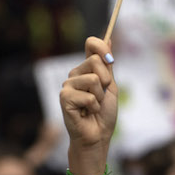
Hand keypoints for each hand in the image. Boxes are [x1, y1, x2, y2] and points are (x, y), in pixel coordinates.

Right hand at [60, 37, 117, 152]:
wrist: (98, 136)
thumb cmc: (104, 114)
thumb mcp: (110, 86)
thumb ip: (108, 65)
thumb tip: (109, 38)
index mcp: (86, 69)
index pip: (91, 44)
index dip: (101, 46)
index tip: (111, 58)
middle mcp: (75, 74)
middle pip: (95, 60)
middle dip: (106, 81)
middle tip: (101, 97)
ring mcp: (68, 85)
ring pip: (94, 79)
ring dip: (100, 97)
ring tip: (93, 107)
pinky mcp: (64, 98)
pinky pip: (88, 96)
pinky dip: (94, 107)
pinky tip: (86, 113)